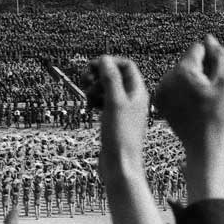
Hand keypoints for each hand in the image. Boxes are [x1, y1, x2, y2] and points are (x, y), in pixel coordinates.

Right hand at [95, 56, 148, 177]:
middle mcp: (133, 99)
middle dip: (99, 74)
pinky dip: (95, 100)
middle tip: (85, 80)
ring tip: (87, 96)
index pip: (126, 65)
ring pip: (108, 89)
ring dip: (95, 87)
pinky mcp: (114, 120)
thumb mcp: (114, 102)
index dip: (109, 62)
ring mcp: (124, 110)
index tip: (92, 67)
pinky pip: (104, 102)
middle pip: (116, 75)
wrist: (120, 165)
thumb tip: (104, 58)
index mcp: (138, 92)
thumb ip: (110, 78)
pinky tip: (89, 106)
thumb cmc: (120, 135)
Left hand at [156, 35, 223, 153]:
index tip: (213, 81)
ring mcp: (160, 89)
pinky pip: (172, 84)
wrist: (202, 142)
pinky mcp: (158, 99)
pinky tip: (189, 104)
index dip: (210, 62)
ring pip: (179, 72)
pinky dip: (180, 90)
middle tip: (206, 94)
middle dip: (198, 71)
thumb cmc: (217, 113)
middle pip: (187, 60)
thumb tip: (208, 39)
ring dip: (190, 80)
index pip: (197, 48)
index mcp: (183, 71)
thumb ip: (220, 56)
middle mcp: (167, 77)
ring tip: (198, 100)